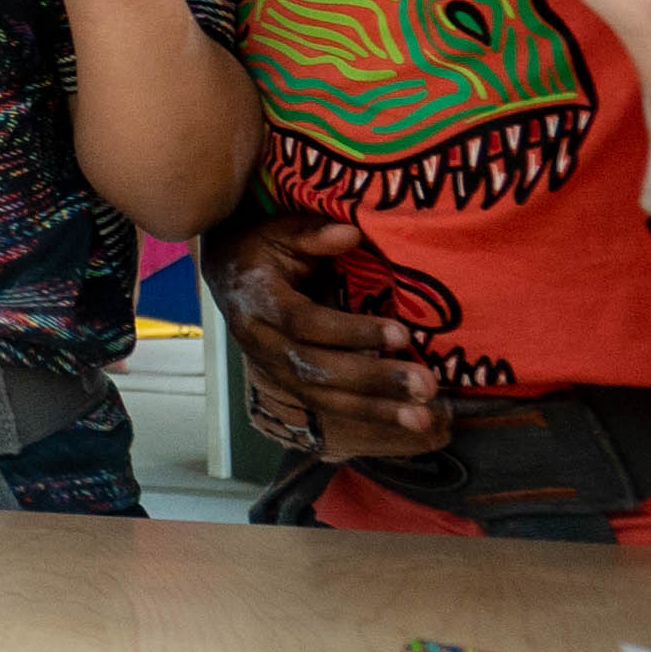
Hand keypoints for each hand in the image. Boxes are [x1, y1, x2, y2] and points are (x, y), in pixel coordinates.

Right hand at [204, 214, 440, 457]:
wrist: (226, 274)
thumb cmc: (261, 248)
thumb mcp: (281, 230)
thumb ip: (313, 233)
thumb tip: (350, 233)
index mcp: (258, 300)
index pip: (305, 323)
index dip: (351, 332)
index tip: (401, 334)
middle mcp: (261, 342)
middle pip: (315, 370)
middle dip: (372, 381)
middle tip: (424, 386)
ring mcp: (271, 368)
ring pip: (321, 397)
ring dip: (374, 410)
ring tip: (421, 418)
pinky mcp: (286, 383)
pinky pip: (326, 405)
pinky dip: (365, 415)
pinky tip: (403, 420)